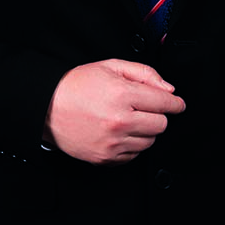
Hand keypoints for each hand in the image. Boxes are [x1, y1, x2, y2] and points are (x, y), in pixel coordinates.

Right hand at [43, 58, 185, 164]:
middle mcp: (120, 121)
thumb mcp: (111, 66)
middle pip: (161, 124)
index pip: (165, 103)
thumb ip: (144, 73)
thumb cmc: (76, 85)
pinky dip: (131, 145)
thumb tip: (168, 89)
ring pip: (149, 142)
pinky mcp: (105, 158)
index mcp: (123, 95)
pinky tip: (118, 132)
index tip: (177, 104)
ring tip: (127, 119)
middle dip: (157, 115)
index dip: (175, 103)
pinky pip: (134, 156)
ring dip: (144, 131)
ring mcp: (113, 143)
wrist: (47, 107)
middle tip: (143, 108)